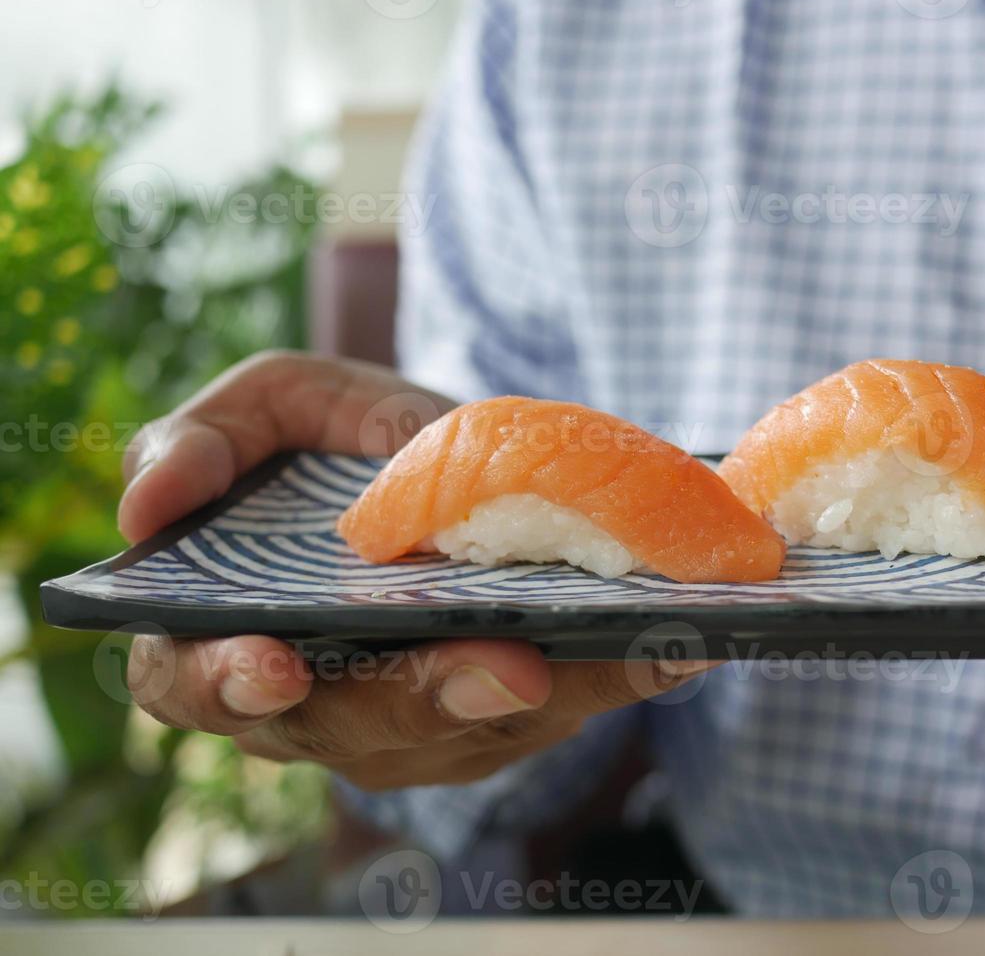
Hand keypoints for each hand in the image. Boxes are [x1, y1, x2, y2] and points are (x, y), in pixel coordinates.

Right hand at [122, 351, 709, 789]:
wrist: (455, 458)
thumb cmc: (347, 441)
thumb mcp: (276, 408)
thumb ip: (206, 442)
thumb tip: (150, 501)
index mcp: (240, 636)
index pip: (201, 686)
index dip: (226, 685)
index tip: (274, 666)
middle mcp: (333, 701)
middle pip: (362, 729)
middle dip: (427, 699)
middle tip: (499, 667)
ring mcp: (432, 717)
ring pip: (479, 733)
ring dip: (548, 697)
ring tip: (606, 651)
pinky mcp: (524, 707)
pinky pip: (574, 706)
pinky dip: (625, 675)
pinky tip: (676, 645)